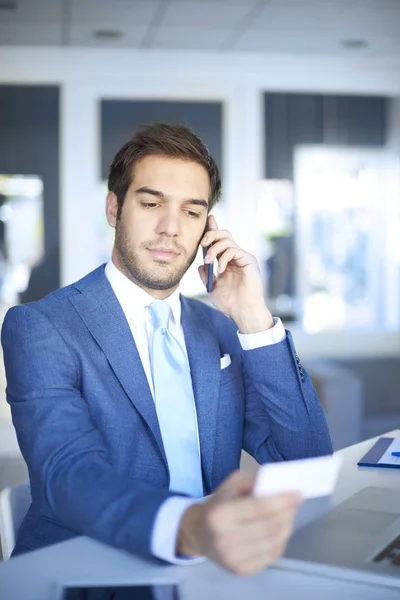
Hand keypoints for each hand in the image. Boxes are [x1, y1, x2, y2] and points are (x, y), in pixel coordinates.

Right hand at [177, 470, 301, 575]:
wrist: (198, 533)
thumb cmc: (217, 506)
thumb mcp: (230, 485)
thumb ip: (253, 482)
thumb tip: (280, 486)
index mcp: (220, 515)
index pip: (260, 507)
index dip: (282, 500)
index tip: (298, 493)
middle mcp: (225, 539)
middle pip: (270, 526)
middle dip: (288, 512)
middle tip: (296, 502)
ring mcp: (234, 558)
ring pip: (274, 541)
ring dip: (287, 525)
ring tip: (288, 514)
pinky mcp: (241, 571)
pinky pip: (272, 555)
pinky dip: (281, 540)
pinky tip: (279, 529)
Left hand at [199, 216, 273, 332]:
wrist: (243, 312)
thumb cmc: (230, 303)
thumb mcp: (212, 288)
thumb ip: (207, 275)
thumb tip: (201, 264)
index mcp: (228, 261)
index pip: (220, 241)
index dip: (213, 229)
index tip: (207, 220)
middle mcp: (237, 257)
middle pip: (224, 234)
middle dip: (211, 234)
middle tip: (202, 243)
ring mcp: (243, 258)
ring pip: (227, 240)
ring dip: (214, 248)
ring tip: (208, 261)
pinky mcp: (249, 260)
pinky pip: (233, 250)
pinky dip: (223, 258)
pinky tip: (220, 270)